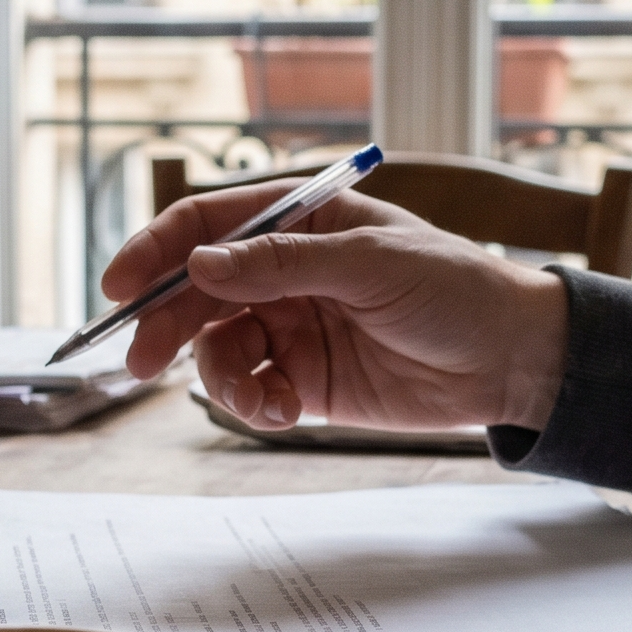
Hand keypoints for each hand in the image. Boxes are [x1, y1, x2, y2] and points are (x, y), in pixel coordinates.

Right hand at [102, 182, 568, 432]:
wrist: (512, 360)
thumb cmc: (455, 289)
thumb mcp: (370, 263)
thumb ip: (281, 264)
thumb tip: (200, 262)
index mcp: (301, 219)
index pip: (207, 223)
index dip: (156, 251)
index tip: (119, 287)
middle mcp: (285, 269)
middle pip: (196, 290)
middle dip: (165, 326)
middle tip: (139, 362)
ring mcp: (292, 324)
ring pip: (217, 348)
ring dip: (219, 377)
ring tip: (255, 400)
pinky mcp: (305, 378)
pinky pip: (250, 388)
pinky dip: (250, 404)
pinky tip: (280, 412)